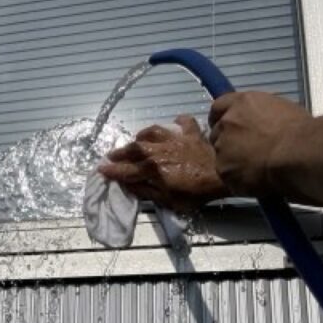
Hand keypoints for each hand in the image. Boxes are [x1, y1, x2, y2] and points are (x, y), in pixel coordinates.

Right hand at [98, 116, 228, 212]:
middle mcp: (159, 150)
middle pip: (135, 148)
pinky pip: (184, 123)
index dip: (112, 170)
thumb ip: (146, 191)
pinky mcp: (192, 134)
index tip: (101, 170)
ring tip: (137, 138)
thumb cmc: (194, 193)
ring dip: (143, 134)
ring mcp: (175, 140)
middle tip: (112, 154)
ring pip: (153, 131)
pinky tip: (176, 123)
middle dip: (121, 152)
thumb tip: (128, 185)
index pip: (126, 170)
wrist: (221, 177)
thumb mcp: (167, 200)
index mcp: (151, 168)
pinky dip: (179, 122)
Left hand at [209, 91, 311, 195]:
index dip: (221, 117)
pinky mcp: (223, 170)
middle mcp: (227, 123)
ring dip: (232, 160)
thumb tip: (260, 123)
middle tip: (245, 150)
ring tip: (254, 167)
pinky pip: (227, 175)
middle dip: (227, 141)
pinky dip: (238, 178)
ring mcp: (222, 147)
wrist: (298, 154)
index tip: (226, 125)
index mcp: (241, 103)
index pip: (219, 107)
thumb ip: (260, 115)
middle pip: (217, 133)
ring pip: (221, 155)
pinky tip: (255, 179)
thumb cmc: (300, 131)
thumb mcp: (281, 110)